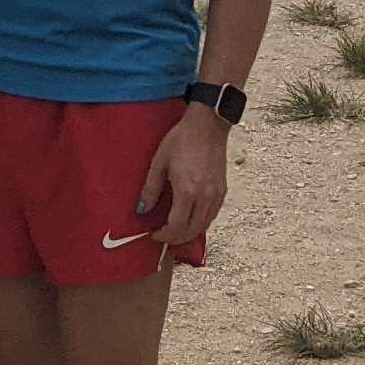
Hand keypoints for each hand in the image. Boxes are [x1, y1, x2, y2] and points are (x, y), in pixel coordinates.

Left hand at [137, 104, 230, 251]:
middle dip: (176, 238)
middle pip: (191, 231)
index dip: (164, 235)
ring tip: (175, 230)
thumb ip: (150, 189)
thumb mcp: (159, 162)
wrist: (207, 126)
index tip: (155, 234)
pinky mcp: (222, 190)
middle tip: (163, 235)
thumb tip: (141, 210)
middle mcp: (204, 197)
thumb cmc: (181, 139)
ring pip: (204, 226)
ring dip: (189, 233)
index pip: (176, 227)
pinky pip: (212, 216)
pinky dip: (201, 223)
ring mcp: (216, 195)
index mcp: (187, 191)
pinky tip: (191, 218)